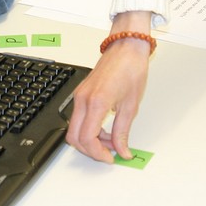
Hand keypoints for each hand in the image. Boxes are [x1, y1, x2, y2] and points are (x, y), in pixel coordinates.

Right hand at [66, 11, 151, 162]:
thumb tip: (122, 150)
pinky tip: (104, 129)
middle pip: (74, 137)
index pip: (87, 138)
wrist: (126, 47)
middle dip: (91, 150)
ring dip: (89, 140)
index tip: (110, 157)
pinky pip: (78, 118)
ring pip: (74, 129)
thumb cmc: (130, 68)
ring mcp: (79, 96)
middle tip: (109, 152)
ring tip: (110, 140)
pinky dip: (88, 129)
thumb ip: (123, 131)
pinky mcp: (81, 93)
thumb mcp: (131, 105)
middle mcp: (83, 99)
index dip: (98, 153)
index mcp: (96, 102)